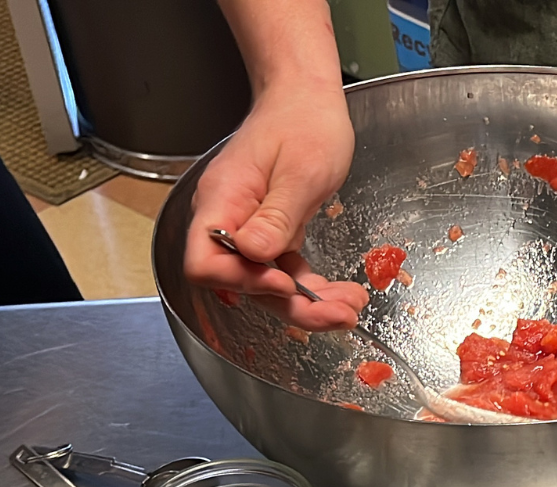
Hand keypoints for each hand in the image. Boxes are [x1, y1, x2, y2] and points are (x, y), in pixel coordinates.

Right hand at [182, 86, 366, 329]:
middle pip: (242, 283)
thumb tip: (253, 253)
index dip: (241, 280)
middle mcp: (228, 220)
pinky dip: (312, 287)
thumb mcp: (300, 171)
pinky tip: (342, 294)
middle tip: (338, 314)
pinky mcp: (271, 233)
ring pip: (268, 283)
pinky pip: (284, 270)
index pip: (205, 262)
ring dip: (309, 303)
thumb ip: (276, 216)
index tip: (284, 281)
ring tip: (351, 308)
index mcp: (222, 201)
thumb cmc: (303, 124)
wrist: (307, 102)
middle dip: (289, 304)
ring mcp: (249, 229)